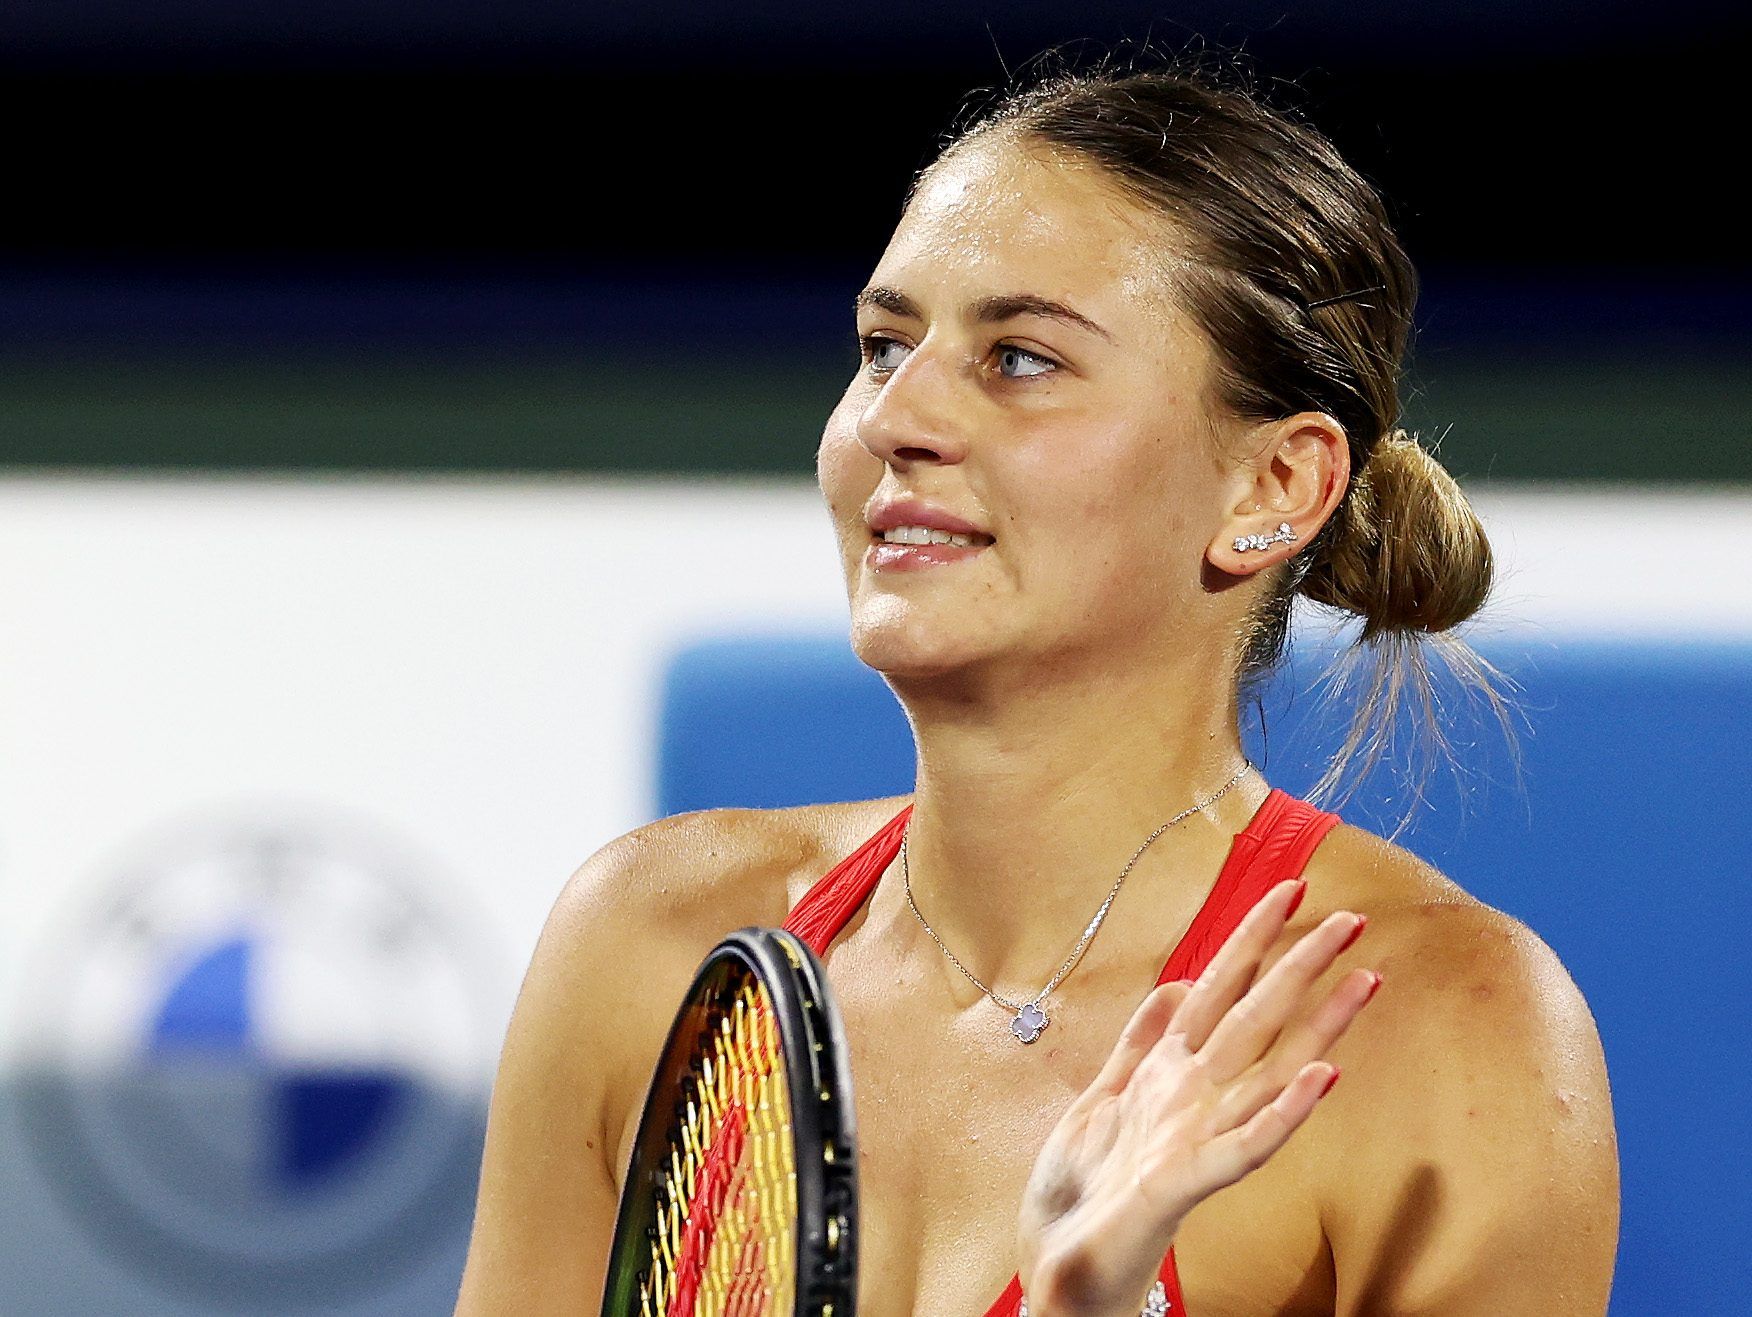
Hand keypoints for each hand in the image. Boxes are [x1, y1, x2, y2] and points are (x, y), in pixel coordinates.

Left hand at [1015, 878, 1380, 1316]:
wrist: (1056, 1269)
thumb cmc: (1082, 1194)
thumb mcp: (1099, 1100)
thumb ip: (1139, 1044)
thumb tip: (1174, 984)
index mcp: (1169, 1073)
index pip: (1221, 989)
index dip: (1253, 938)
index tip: (1291, 889)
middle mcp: (1193, 1098)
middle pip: (1257, 1017)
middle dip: (1301, 965)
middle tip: (1352, 918)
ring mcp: (1195, 1139)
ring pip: (1268, 1069)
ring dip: (1319, 1025)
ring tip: (1364, 981)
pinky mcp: (1183, 1184)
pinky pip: (1243, 1146)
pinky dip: (1282, 1113)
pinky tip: (1321, 1080)